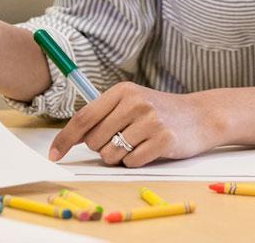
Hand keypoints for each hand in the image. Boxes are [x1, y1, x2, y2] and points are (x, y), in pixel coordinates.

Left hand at [48, 83, 214, 167]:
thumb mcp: (131, 102)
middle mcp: (135, 102)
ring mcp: (150, 120)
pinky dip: (136, 161)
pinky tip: (150, 149)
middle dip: (102, 147)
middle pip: (95, 140)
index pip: (84, 117)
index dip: (66, 138)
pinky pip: (132, 162)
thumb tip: (71, 136)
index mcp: (122, 91)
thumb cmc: (159, 111)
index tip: (55, 153)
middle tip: (122, 139)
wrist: (199, 115)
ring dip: (120, 156)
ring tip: (138, 143)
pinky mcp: (163, 139)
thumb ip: (103, 115)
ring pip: (112, 154)